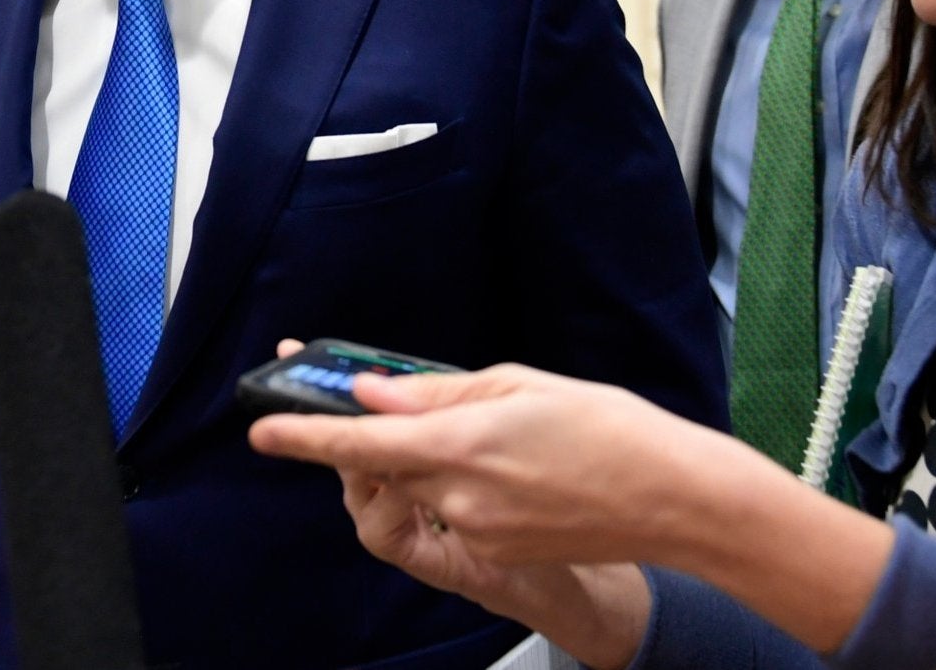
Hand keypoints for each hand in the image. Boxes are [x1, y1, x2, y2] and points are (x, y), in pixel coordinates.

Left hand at [250, 361, 734, 569]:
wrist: (671, 499)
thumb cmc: (610, 430)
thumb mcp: (522, 385)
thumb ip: (440, 394)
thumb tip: (378, 395)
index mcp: (461, 446)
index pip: (360, 443)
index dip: (305, 434)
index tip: (263, 425)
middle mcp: (460, 496)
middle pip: (387, 463)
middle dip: (381, 432)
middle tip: (387, 395)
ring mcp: (478, 530)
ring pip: (424, 484)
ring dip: (431, 454)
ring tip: (488, 424)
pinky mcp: (497, 551)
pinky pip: (457, 507)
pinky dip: (463, 480)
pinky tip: (513, 459)